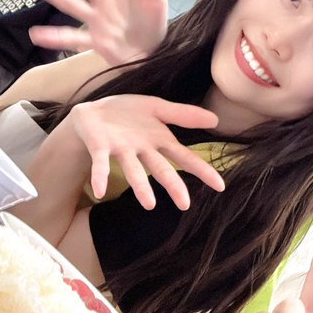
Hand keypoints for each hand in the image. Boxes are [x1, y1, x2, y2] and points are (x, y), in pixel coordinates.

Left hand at [66, 95, 224, 209]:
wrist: (92, 113)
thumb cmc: (126, 114)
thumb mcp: (157, 107)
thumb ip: (184, 115)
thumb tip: (216, 118)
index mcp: (158, 140)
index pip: (184, 157)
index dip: (201, 170)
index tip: (220, 186)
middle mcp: (142, 150)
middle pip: (161, 169)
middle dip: (173, 185)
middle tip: (185, 204)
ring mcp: (121, 150)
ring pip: (133, 170)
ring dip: (140, 187)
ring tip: (149, 204)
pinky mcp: (100, 148)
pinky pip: (100, 163)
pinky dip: (99, 176)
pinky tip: (98, 191)